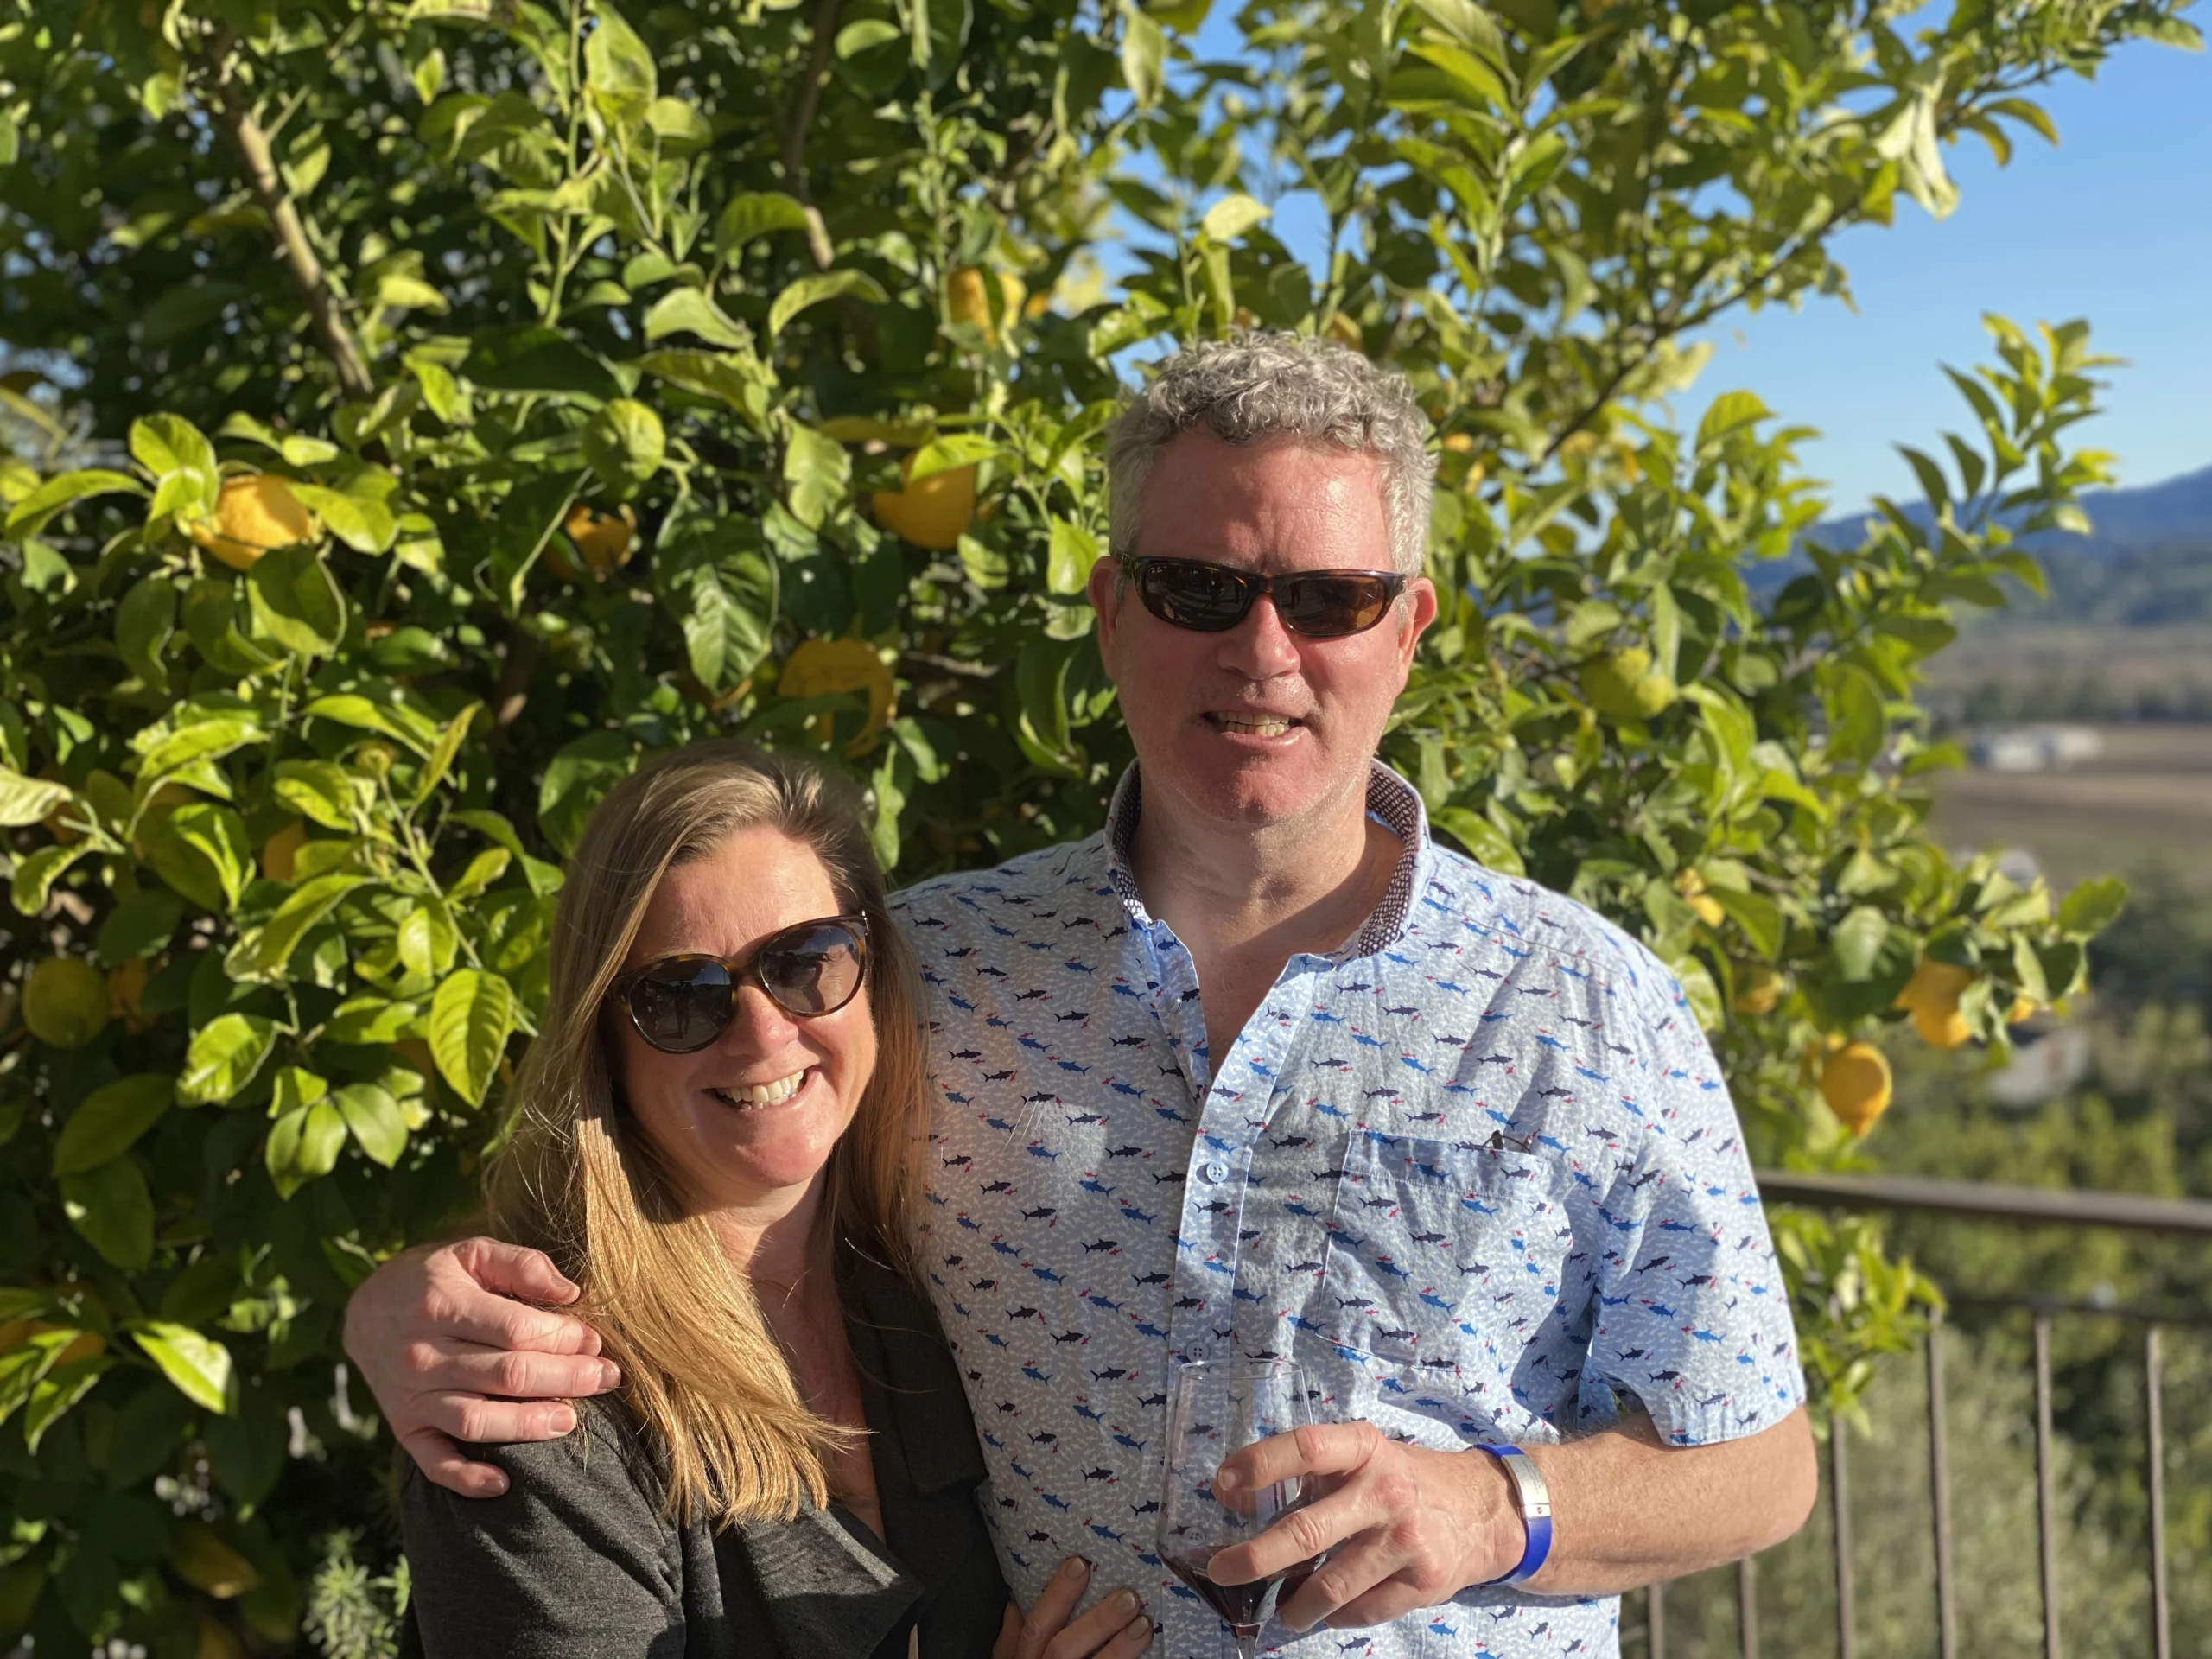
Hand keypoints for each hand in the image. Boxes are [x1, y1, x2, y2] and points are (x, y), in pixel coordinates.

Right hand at [341, 1237, 623, 1496]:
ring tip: (569, 1419)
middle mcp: (425, 1355)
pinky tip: (503, 1483)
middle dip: (566, 1379)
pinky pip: (434, 1462)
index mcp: (444, 1305)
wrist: (365, 1311)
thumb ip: (522, 1265)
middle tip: (607, 1378)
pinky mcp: (405, 1428)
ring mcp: (413, 1396)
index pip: (515, 1329)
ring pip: (476, 1420)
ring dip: (528, 1425)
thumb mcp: (471, 1252)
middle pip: (506, 1376)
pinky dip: (466, 1478)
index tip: (594, 1341)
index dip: (563, 1338)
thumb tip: (570, 1292)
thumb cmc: (432, 1279)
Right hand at [990, 1558, 1152, 1658]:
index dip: (1056, 1595)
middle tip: (1128, 1596)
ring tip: (1143, 1625)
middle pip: (1064, 1649)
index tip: (1081, 1564)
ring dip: (1120, 1649)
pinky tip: (1149, 1657)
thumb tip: (1014, 1603)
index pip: (1036, 1626)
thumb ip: (1009, 1641)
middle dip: (1096, 1622)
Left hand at [1203, 1422, 1522, 1629]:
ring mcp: (1405, 1539)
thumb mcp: (1364, 1457)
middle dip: (1254, 1557)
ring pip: (1330, 1586)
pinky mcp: (1422, 1582)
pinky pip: (1360, 1611)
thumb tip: (1234, 1496)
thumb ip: (1310, 1473)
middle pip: (1307, 1531)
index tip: (1222, 1486)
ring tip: (1281, 1607)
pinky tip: (1325, 1610)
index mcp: (1365, 1448)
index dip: (1259, 1465)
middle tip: (1223, 1568)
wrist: (1484, 1510)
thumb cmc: (1404, 1479)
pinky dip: (1334, 1616)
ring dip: (1293, 1604)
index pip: (1306, 1447)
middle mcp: (1385, 1491)